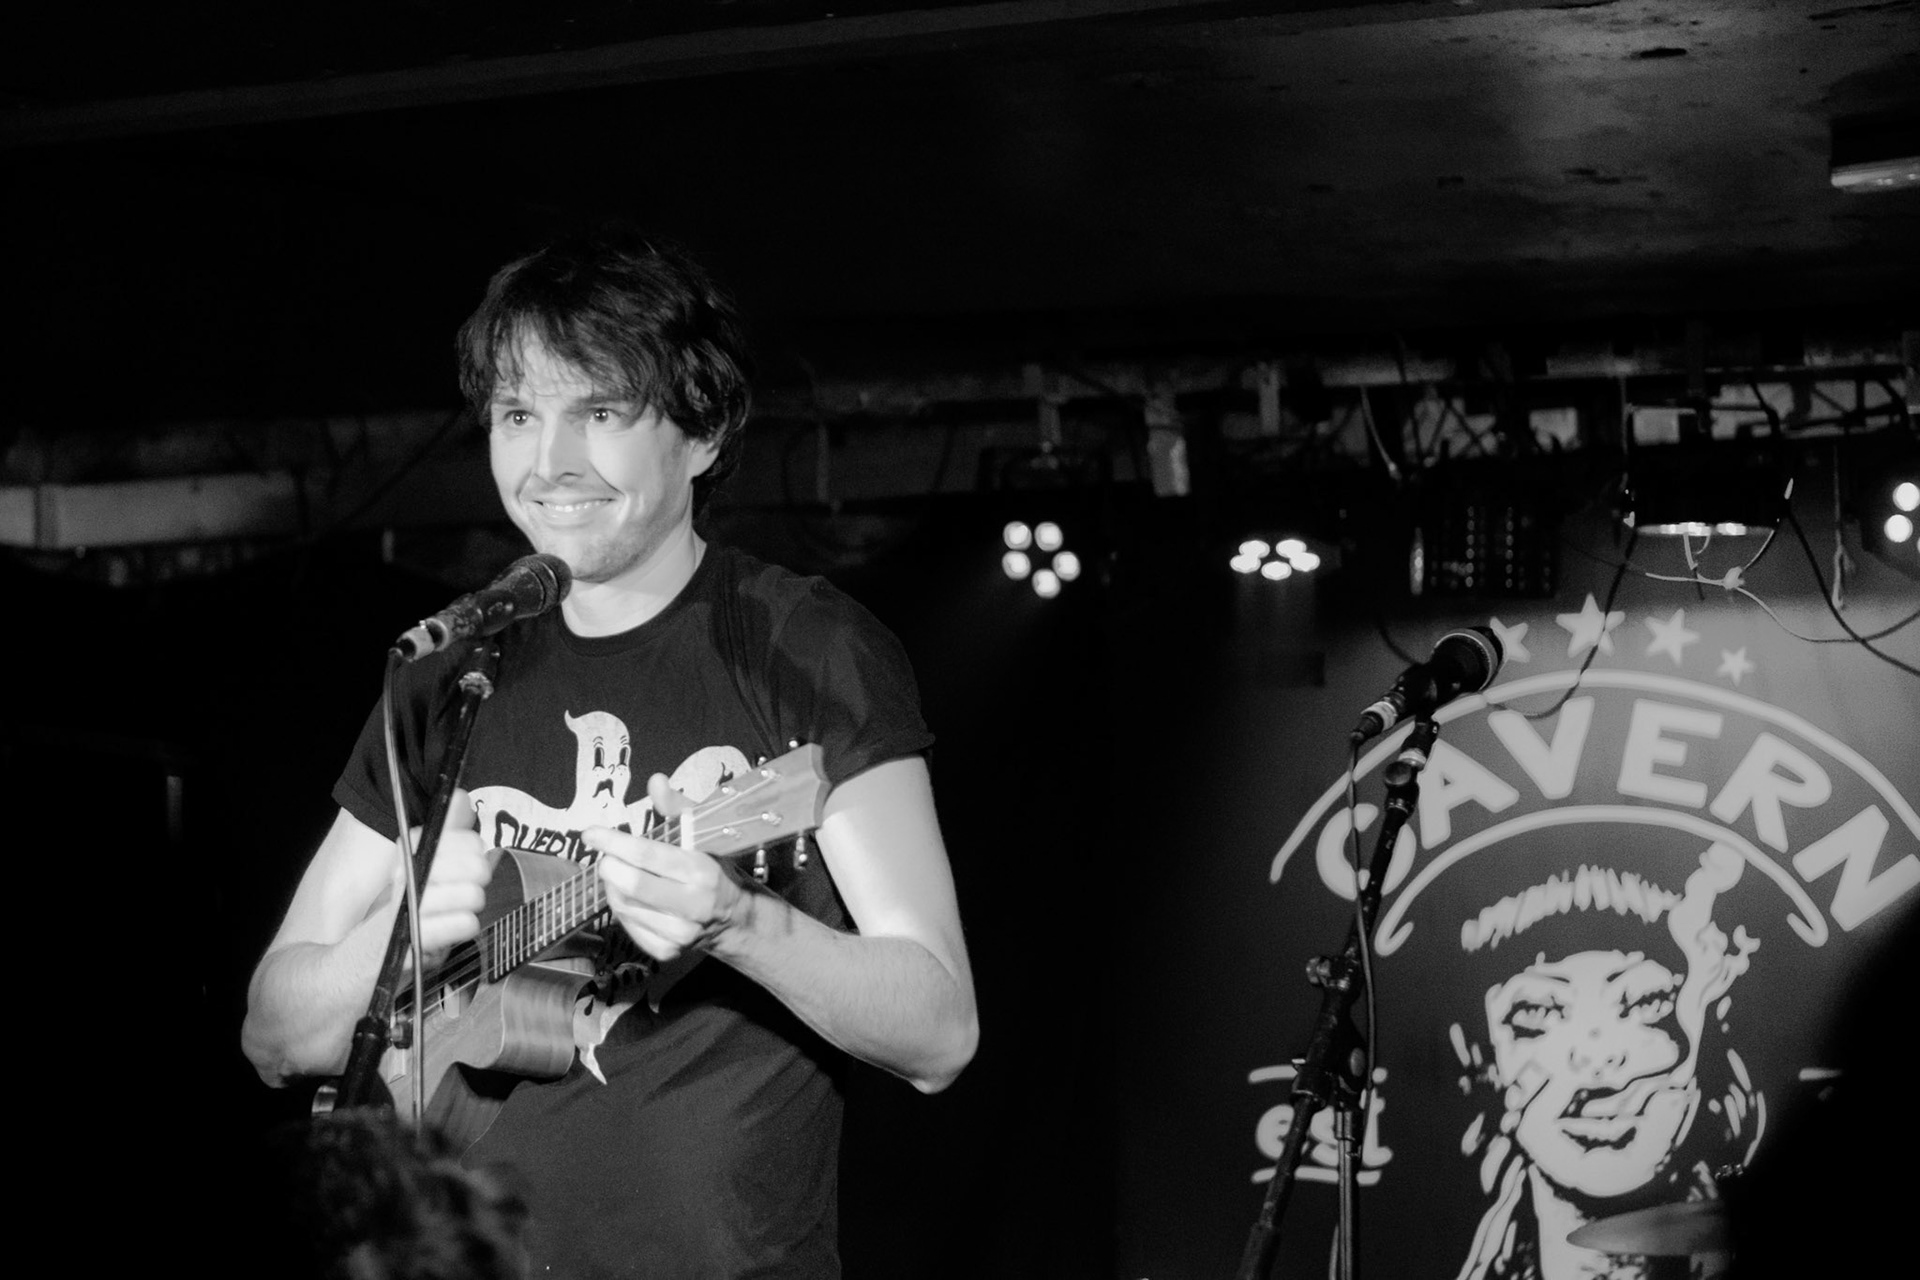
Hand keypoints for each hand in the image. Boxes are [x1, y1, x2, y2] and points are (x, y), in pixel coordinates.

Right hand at [393, 788, 493, 964]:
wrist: (351, 965)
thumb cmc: (392, 917)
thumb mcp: (417, 870)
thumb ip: (444, 834)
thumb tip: (460, 799)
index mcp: (407, 852)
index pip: (467, 838)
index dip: (474, 854)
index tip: (464, 866)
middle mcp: (405, 872)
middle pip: (476, 865)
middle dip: (477, 883)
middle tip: (460, 894)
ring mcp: (407, 905)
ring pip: (473, 894)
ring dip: (469, 910)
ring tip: (450, 916)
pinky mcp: (413, 936)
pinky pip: (465, 923)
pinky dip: (463, 930)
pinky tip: (447, 932)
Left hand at [589, 773, 744, 962]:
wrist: (735, 919)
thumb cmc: (715, 868)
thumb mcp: (703, 834)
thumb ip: (677, 808)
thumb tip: (655, 781)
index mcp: (702, 871)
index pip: (646, 855)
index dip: (614, 842)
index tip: (591, 833)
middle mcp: (692, 905)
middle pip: (631, 885)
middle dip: (609, 866)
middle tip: (606, 856)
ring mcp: (678, 933)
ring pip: (623, 905)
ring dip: (613, 885)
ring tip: (620, 873)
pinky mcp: (666, 951)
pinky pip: (627, 925)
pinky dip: (621, 906)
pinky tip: (630, 895)